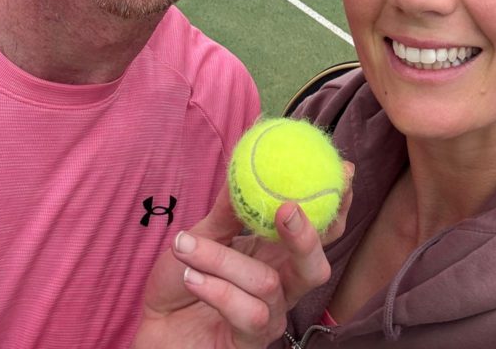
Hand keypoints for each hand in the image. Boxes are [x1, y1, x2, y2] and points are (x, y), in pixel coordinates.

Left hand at [132, 168, 352, 348]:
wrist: (152, 325)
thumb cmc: (180, 280)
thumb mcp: (200, 235)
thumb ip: (226, 209)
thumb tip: (245, 164)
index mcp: (276, 255)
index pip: (320, 231)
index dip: (337, 204)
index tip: (343, 172)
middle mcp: (281, 287)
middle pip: (316, 267)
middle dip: (307, 236)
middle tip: (287, 209)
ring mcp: (269, 318)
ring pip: (268, 284)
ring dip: (223, 261)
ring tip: (186, 246)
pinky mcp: (250, 342)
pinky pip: (248, 313)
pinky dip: (217, 289)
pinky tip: (192, 276)